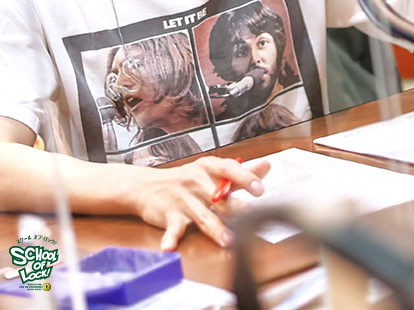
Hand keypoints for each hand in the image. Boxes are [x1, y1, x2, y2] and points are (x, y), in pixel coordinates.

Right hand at [134, 155, 269, 250]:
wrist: (147, 185)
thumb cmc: (187, 180)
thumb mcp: (211, 171)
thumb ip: (240, 173)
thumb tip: (267, 166)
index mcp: (209, 167)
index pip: (229, 170)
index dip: (245, 178)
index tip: (260, 189)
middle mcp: (196, 181)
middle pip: (221, 198)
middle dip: (237, 211)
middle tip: (252, 221)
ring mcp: (183, 199)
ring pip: (203, 216)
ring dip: (215, 229)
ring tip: (228, 240)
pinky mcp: (169, 215)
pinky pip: (172, 228)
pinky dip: (170, 238)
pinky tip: (169, 247)